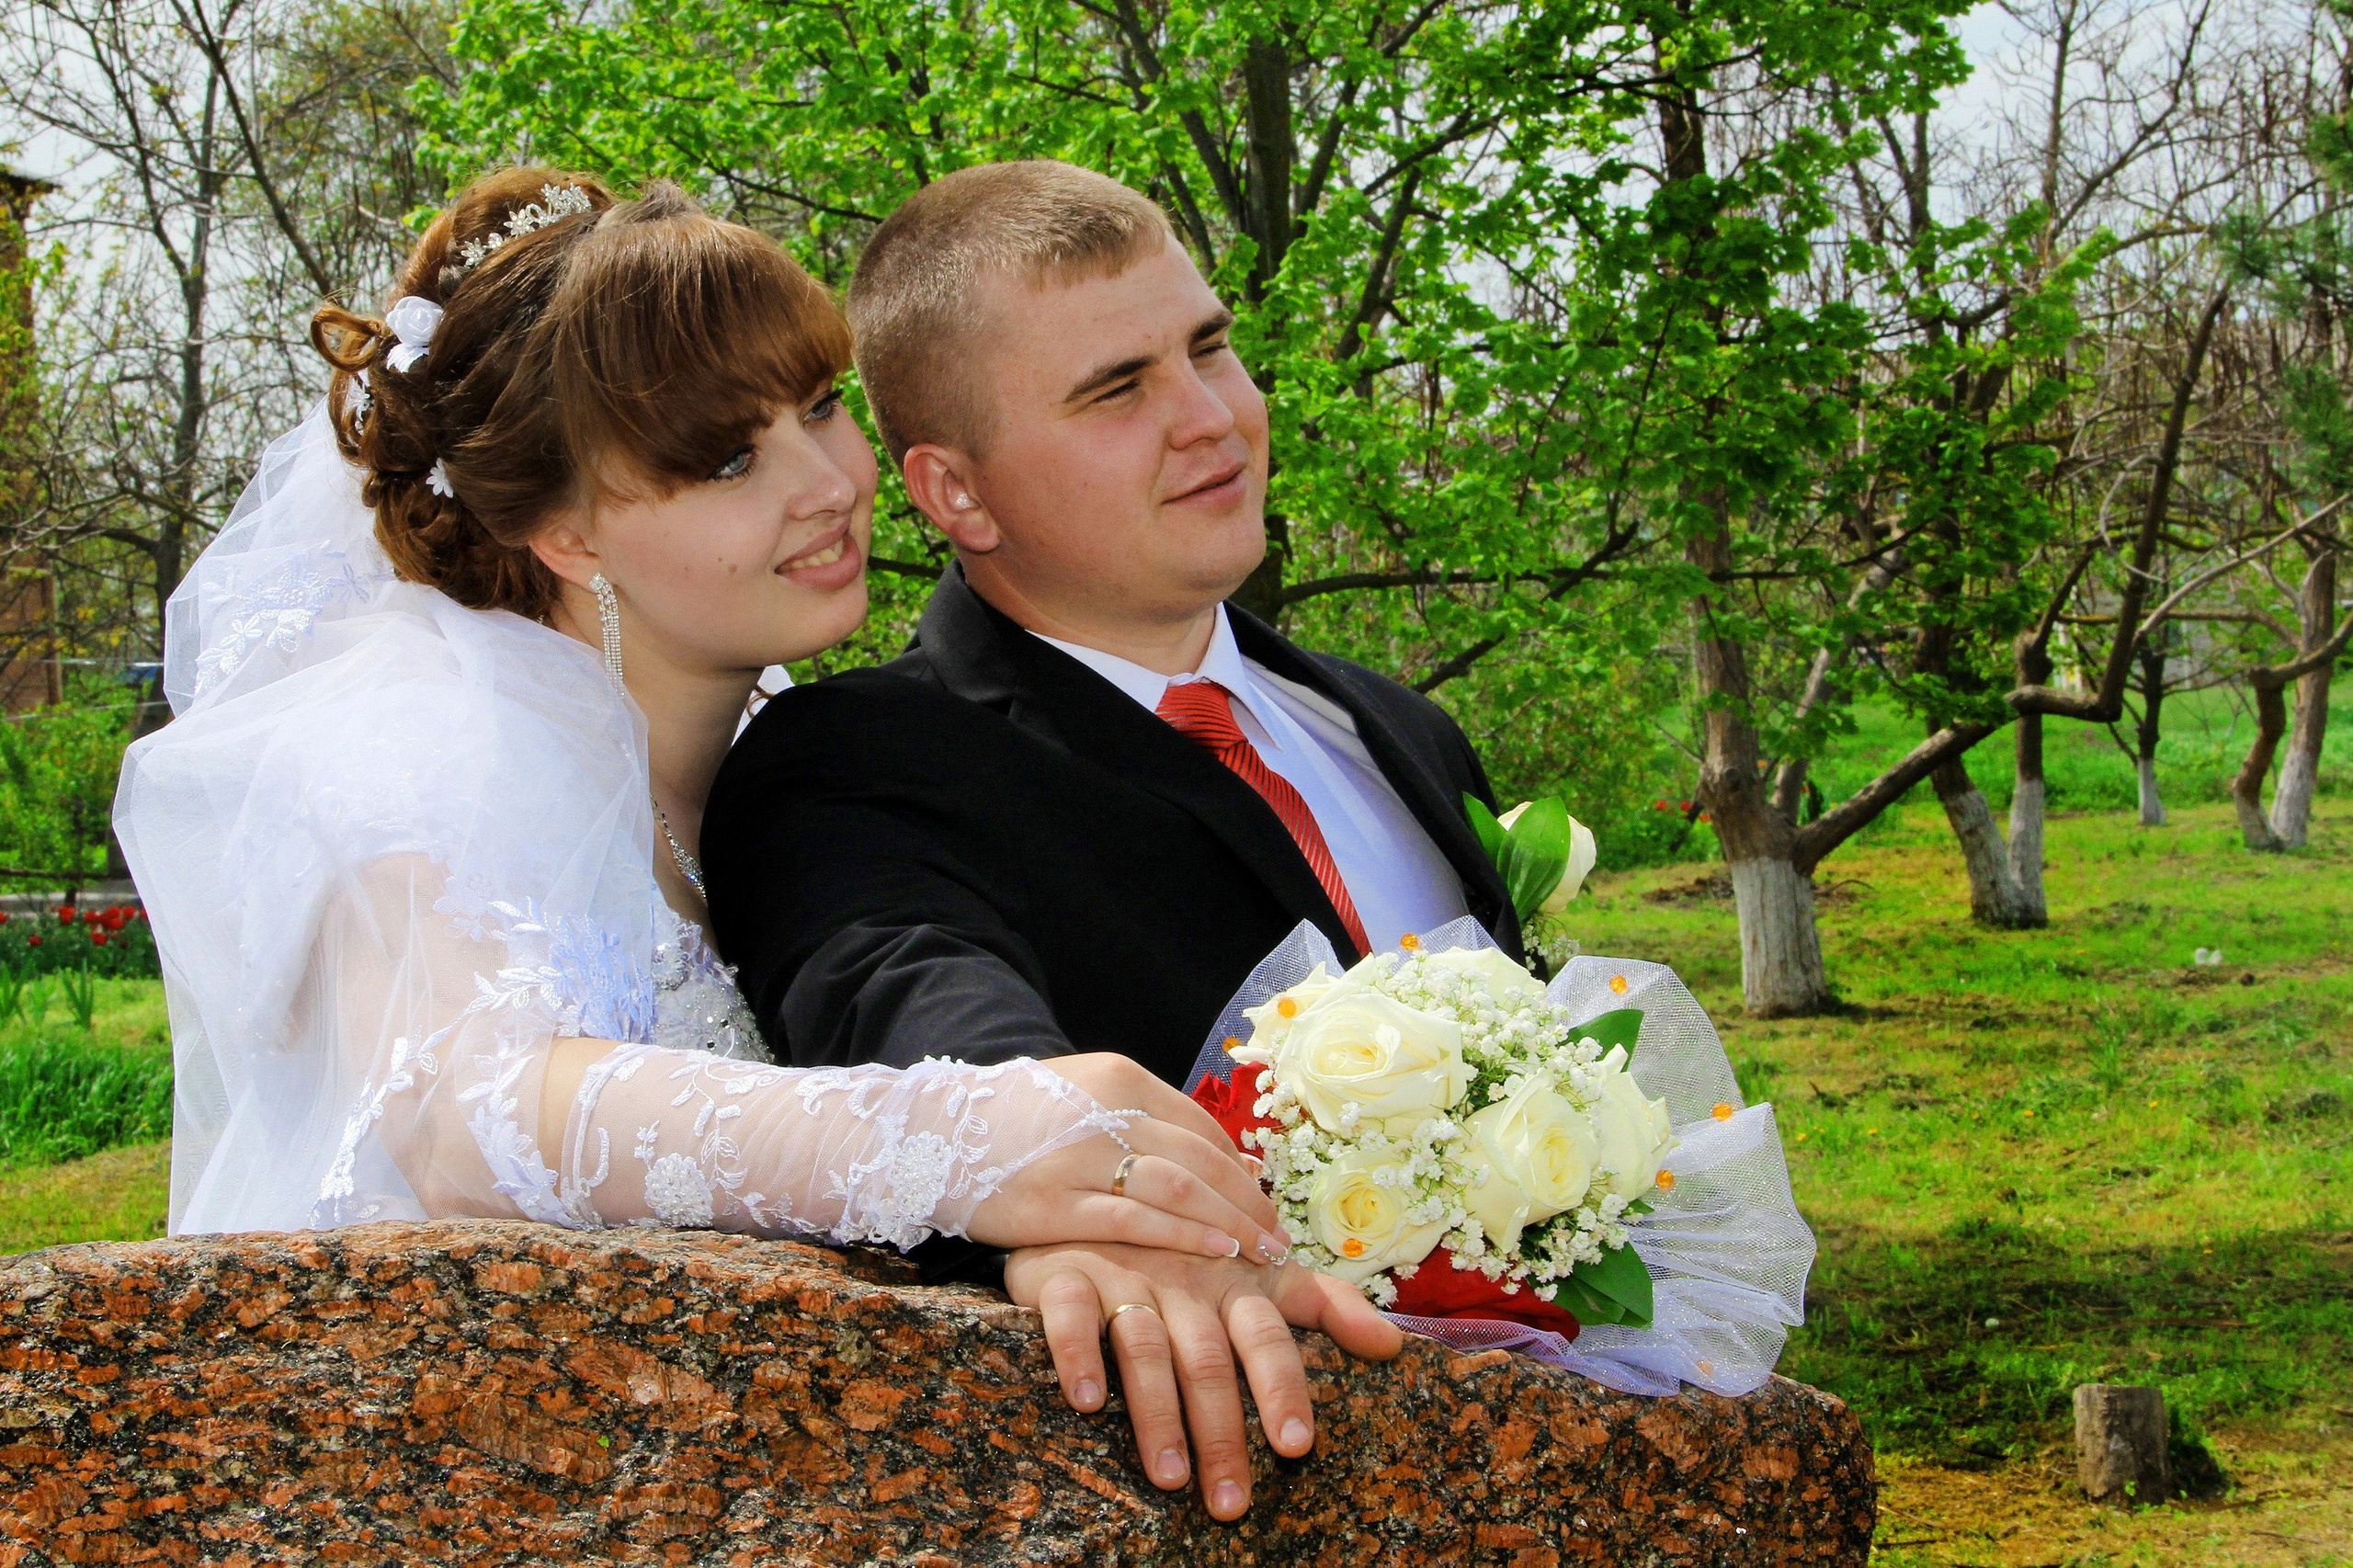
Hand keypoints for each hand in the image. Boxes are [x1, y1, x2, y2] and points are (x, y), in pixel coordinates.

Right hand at [964, 1053, 1289, 1261]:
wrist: (929, 1136)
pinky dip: (1187, 1236)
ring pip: (1180, 1188)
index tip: (1265, 1199)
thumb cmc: (1015, 1121)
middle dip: (1249, 1201)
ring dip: (1232, 1222)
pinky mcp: (1055, 1205)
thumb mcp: (1082, 1095)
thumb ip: (1144, 1118)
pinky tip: (1219, 1252)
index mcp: (1117, 1078)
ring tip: (1263, 1250)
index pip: (1200, 1124)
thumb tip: (1220, 1154)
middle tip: (1280, 1235)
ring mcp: (1079, 1158)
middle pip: (1201, 1158)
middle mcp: (1105, 1111)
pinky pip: (1137, 1221)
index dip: (1240, 1167)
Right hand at [1003, 1241, 1404, 1519]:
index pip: (1267, 1338)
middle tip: (1230, 1503)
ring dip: (1156, 1413)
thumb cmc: (1194, 1254)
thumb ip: (1328, 1306)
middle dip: (1221, 1433)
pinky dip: (1077, 1354)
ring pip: (1144, 1346)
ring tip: (1170, 1478)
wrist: (1102, 1197)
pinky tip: (1087, 1401)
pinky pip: (1069, 1314)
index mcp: (1234, 1283)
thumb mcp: (1264, 1274)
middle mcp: (1184, 1280)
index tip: (1296, 1446)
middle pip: (1207, 1359)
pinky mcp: (1066, 1273)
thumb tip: (1395, 1346)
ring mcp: (1126, 1274)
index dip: (1282, 1389)